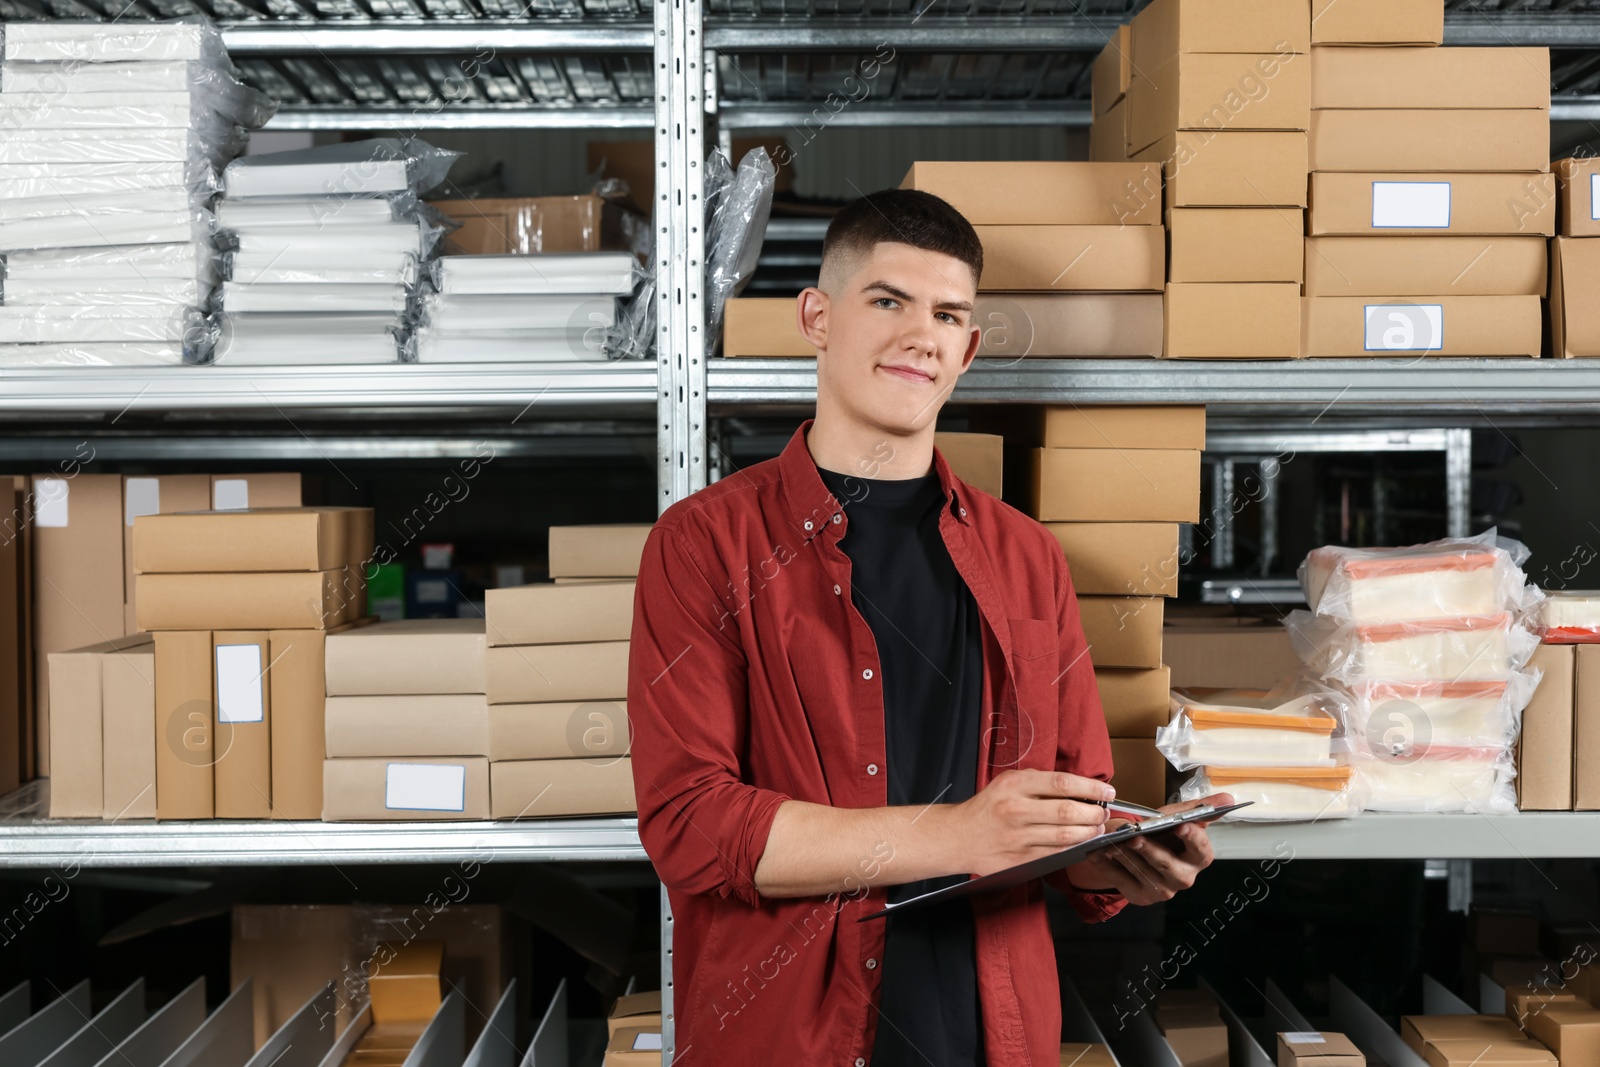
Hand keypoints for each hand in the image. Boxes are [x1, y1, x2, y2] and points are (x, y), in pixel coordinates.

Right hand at [953, 769, 1110, 876]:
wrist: (959, 837)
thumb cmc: (988, 807)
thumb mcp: (1008, 783)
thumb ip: (1039, 782)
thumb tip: (1078, 787)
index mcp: (1015, 786)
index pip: (1062, 783)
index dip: (1090, 787)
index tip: (1107, 792)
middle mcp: (1016, 810)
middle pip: (1068, 812)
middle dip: (1094, 814)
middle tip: (1103, 813)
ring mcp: (1018, 837)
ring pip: (1066, 836)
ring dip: (1089, 833)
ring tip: (1096, 828)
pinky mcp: (1021, 859)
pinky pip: (1056, 854)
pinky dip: (1074, 848)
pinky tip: (1080, 842)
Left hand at [1064, 793, 1231, 905]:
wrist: (1133, 849)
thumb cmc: (1160, 833)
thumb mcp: (1176, 817)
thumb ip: (1198, 809)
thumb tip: (1228, 797)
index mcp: (1197, 858)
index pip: (1201, 851)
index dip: (1192, 838)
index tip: (1180, 825)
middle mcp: (1183, 877)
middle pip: (1168, 866)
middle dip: (1150, 850)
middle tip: (1134, 836)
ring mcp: (1161, 890)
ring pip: (1142, 872)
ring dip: (1124, 855)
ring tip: (1110, 841)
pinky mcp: (1139, 896)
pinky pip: (1121, 881)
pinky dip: (1108, 866)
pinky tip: (1098, 853)